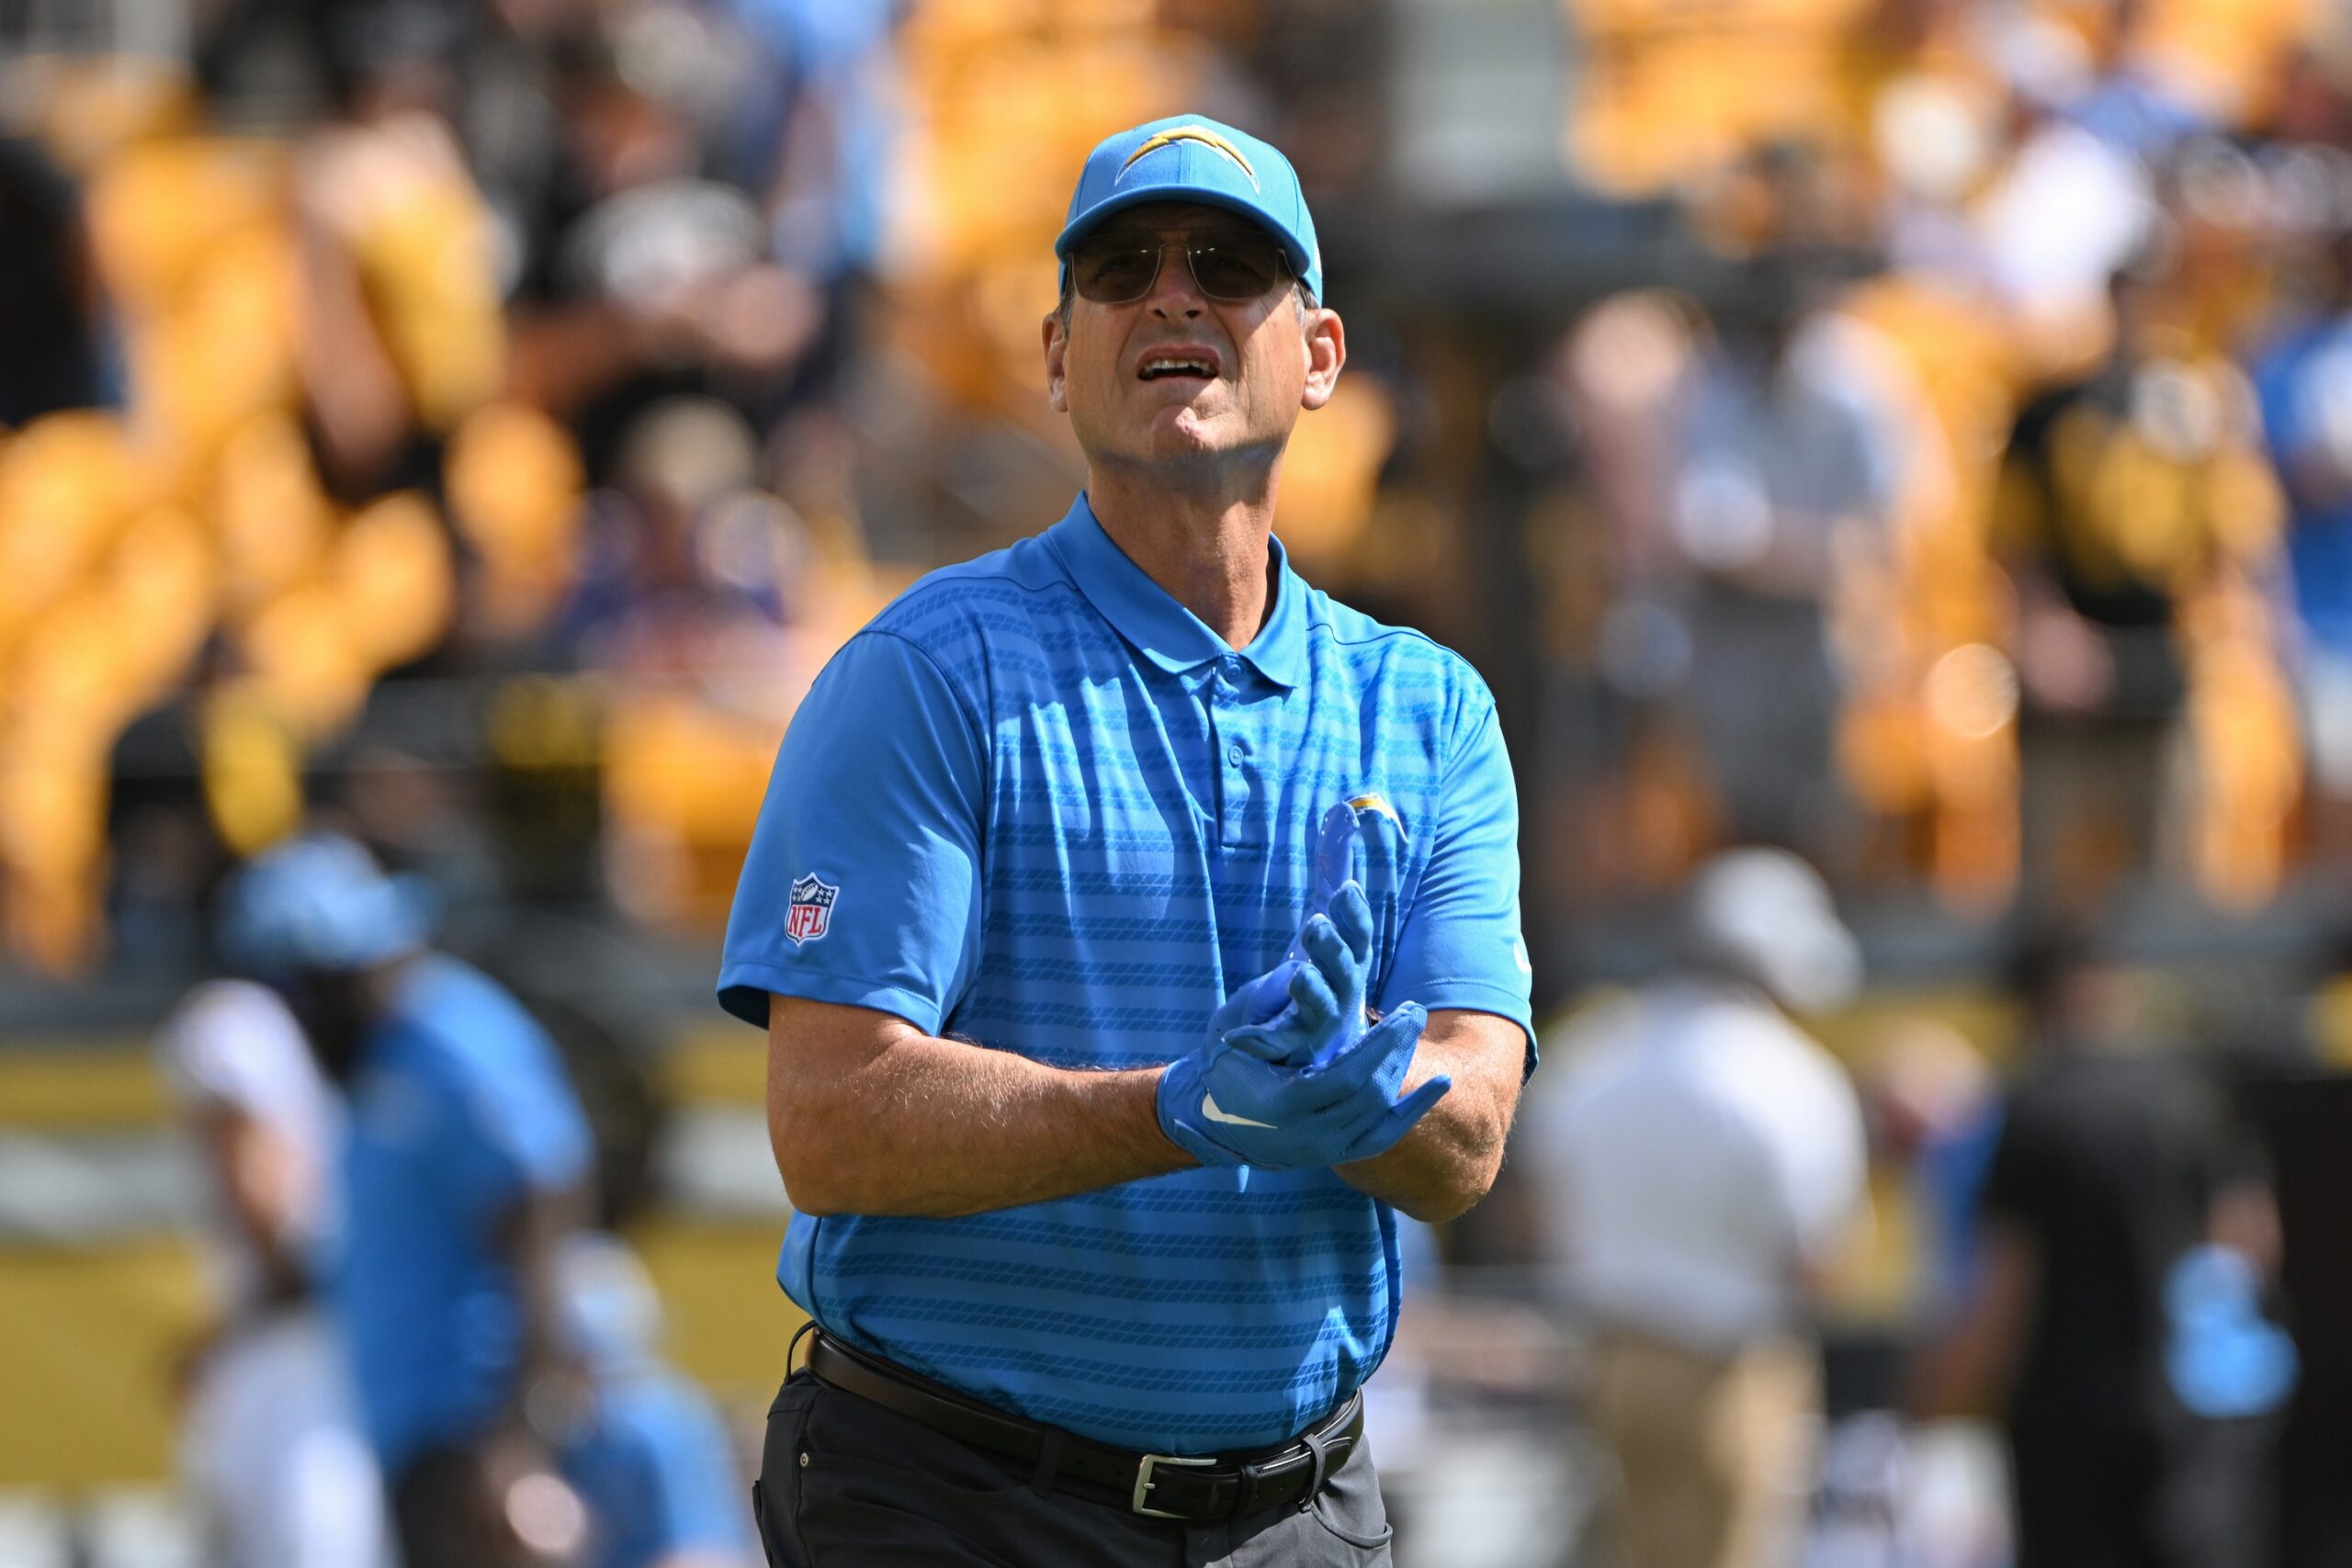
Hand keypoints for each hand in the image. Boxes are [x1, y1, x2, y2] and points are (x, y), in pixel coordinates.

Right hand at [1157, 997, 1449, 1170]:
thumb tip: (1302, 967)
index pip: (1346, 1078)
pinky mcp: (1337, 1156)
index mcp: (1281, 1107)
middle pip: (1369, 1095)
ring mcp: (1323, 1152)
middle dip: (1397, 1051)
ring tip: (1413, 1032)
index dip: (1380, 1045)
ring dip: (1402, 1069)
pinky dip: (1413, 1109)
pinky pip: (1384, 1136)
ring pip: (1380, 1113)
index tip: (1402, 1013)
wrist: (1210, 1120)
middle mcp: (1306, 1139)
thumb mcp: (1232, 1029)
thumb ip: (1265, 1003)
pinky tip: (1439, 1083)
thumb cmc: (1222, 1064)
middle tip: (1415, 1012)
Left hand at [1226, 881, 1374, 1068]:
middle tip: (1315, 924)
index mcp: (1350, 964)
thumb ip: (1330, 871)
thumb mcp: (1321, 924)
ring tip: (1299, 976)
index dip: (1356, 917)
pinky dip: (1258, 1041)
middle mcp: (1342, 996)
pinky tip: (1238, 1037)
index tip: (1346, 891)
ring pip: (1321, 1010)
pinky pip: (1276, 1047)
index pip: (1360, 938)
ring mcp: (1317, 1027)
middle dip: (1332, 948)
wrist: (1301, 1041)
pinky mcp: (1290, 1051)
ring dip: (1312, 991)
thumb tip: (1343, 815)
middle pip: (1344, 972)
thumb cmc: (1318, 975)